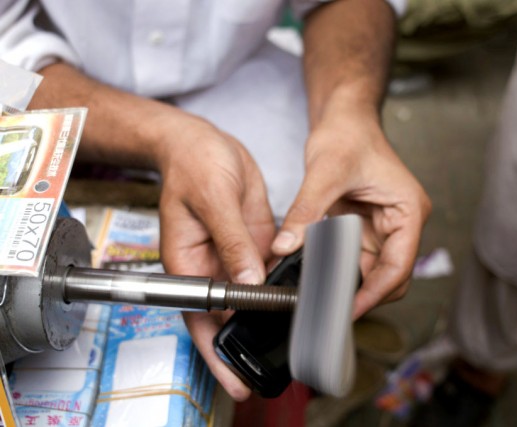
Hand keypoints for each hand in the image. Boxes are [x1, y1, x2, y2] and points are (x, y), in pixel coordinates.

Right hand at [156, 113, 275, 400]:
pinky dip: (282, 285)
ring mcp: (234, 256)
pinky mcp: (253, 243)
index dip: (215, 352)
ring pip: (252, 297)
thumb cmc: (192, 164)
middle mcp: (211, 266)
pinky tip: (301, 297)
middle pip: (228, 315)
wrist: (204, 142)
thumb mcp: (213, 199)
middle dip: (247, 342)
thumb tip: (249, 280)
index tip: (234, 379)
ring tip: (295, 338)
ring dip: (269, 316)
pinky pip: (269, 271)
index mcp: (188, 262)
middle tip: (272, 370)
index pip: (200, 317)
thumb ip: (232, 241)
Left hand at [272, 103, 430, 318]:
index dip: (374, 294)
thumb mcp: (324, 173)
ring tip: (320, 295)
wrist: (344, 120)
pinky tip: (318, 275)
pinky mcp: (364, 228)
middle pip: (389, 277)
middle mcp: (401, 224)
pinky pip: (353, 259)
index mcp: (408, 211)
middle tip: (329, 309)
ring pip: (370, 272)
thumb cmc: (348, 136)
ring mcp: (383, 228)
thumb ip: (305, 212)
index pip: (398, 266)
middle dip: (362, 294)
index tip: (347, 309)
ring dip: (348, 284)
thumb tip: (286, 246)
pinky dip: (337, 269)